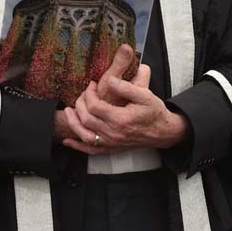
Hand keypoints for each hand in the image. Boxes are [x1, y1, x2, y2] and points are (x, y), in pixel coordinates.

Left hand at [61, 46, 189, 153]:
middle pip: (86, 119)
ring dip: (73, 123)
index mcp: (121, 119)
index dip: (89, 94)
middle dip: (80, 104)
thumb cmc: (154, 112)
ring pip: (84, 135)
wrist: (163, 132)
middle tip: (83, 94)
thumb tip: (109, 80)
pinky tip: (69, 141)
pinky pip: (91, 150)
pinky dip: (78, 146)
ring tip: (68, 111)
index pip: (95, 106)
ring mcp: (112, 143)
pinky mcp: (112, 148)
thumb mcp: (144, 95)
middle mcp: (114, 133)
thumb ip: (126, 87)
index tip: (91, 85)